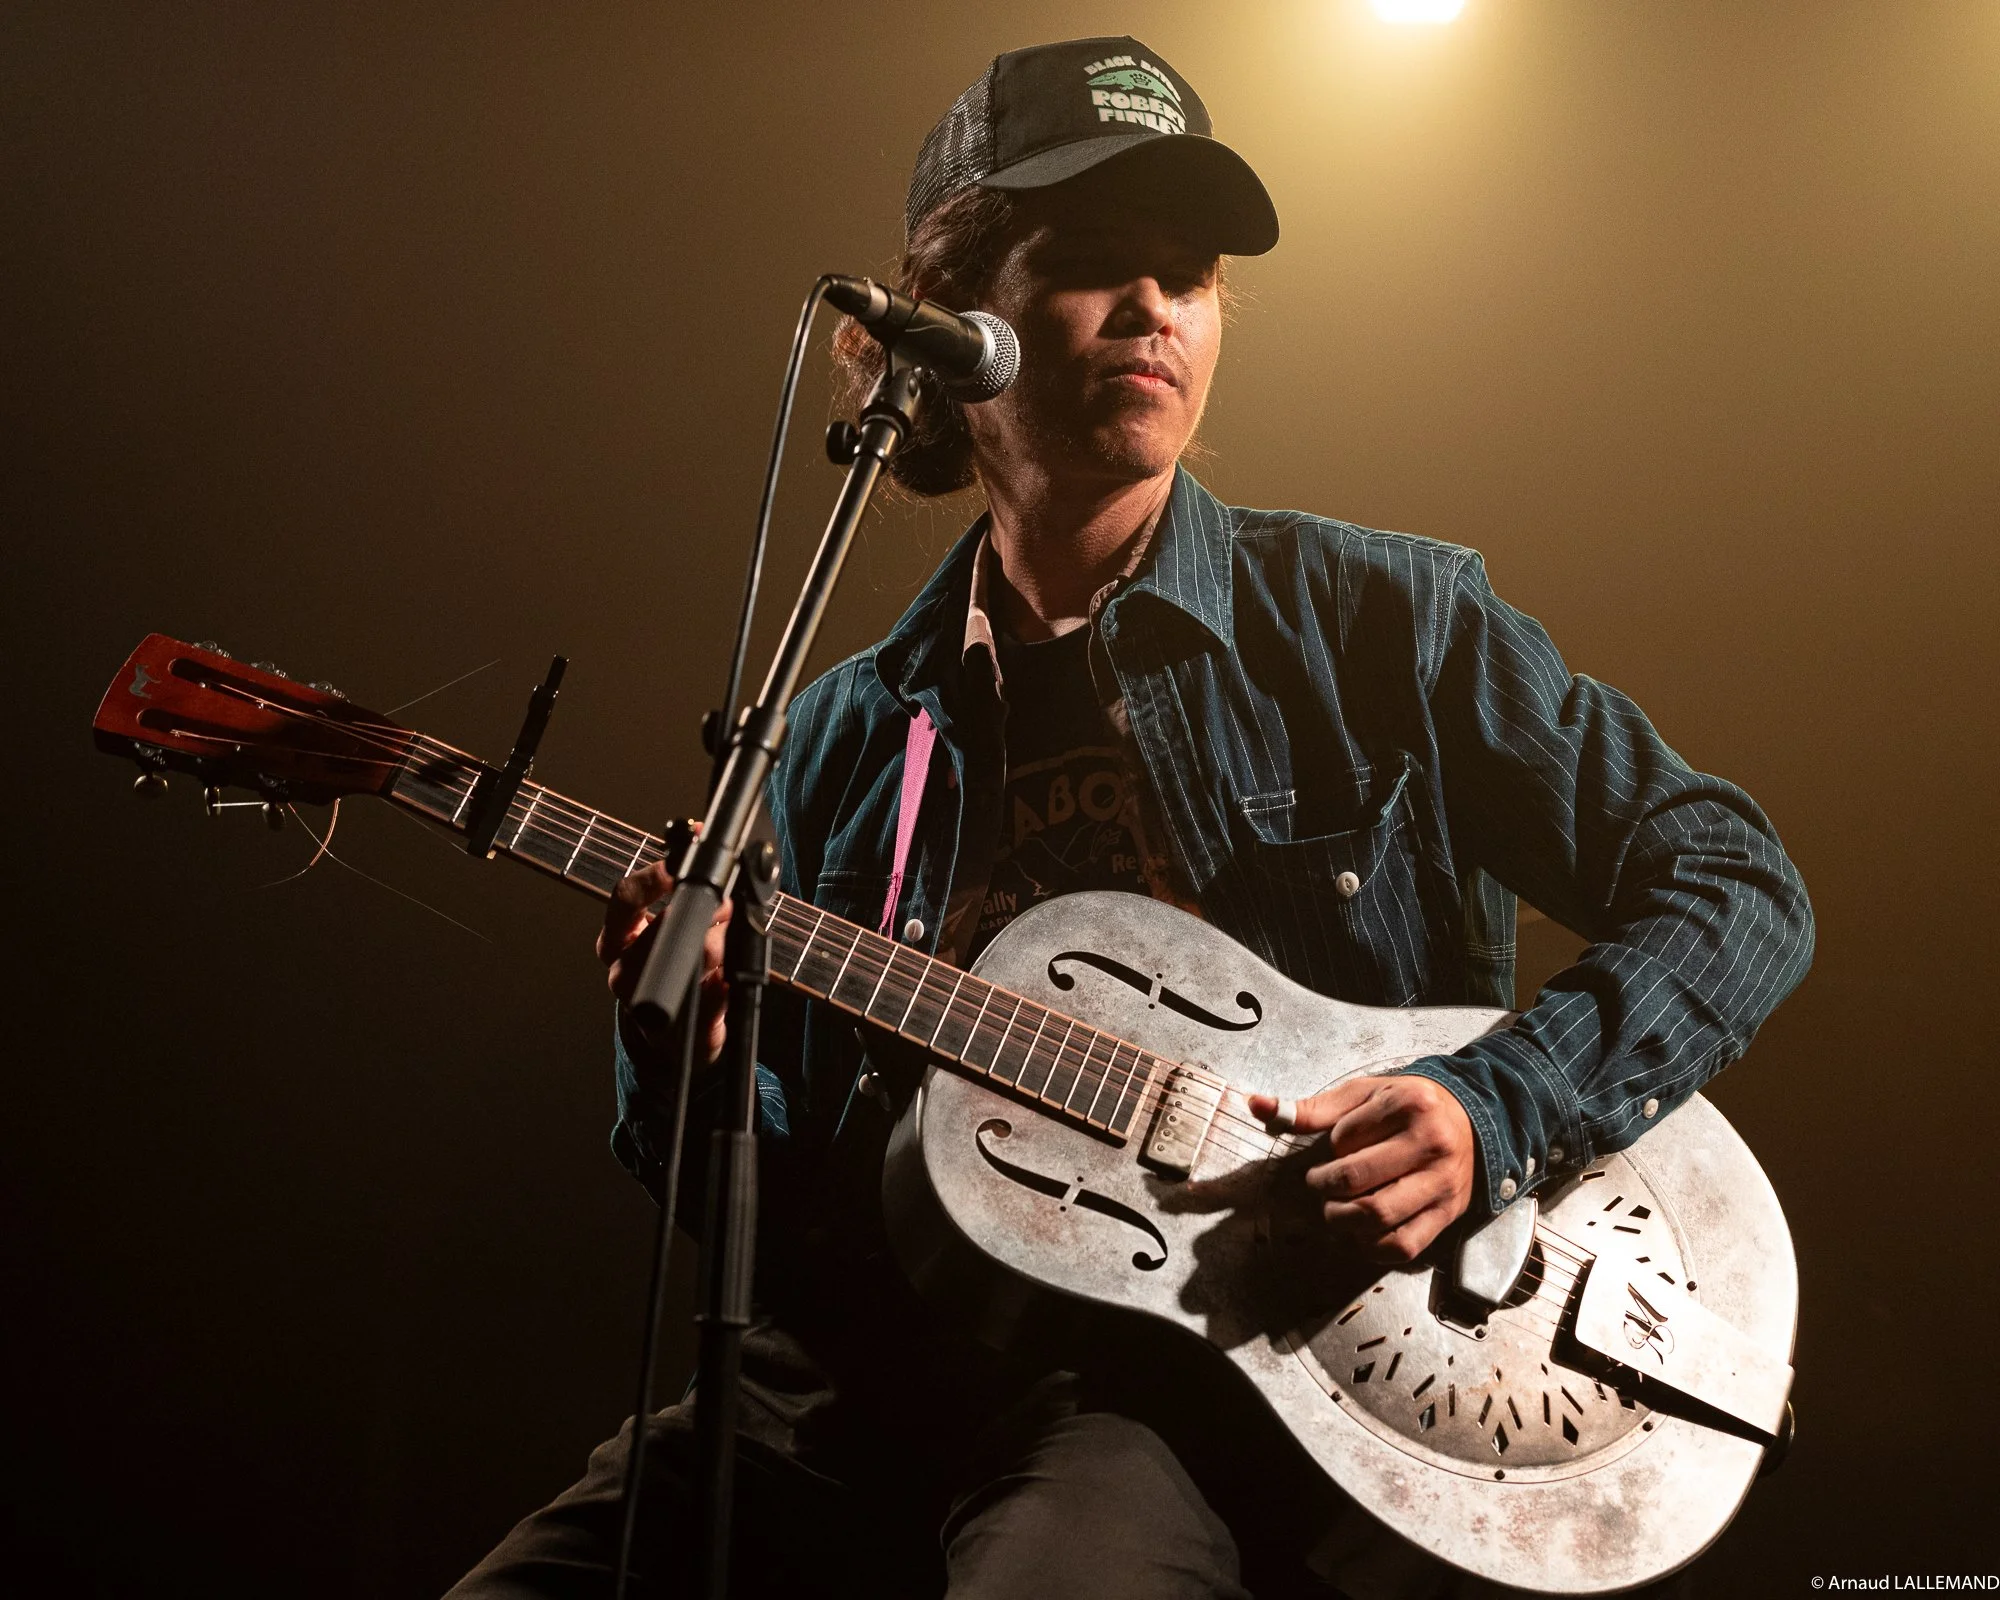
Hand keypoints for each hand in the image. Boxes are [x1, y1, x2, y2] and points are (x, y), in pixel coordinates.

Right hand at [597, 861, 731, 1065]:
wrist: (675, 1033)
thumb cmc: (673, 966)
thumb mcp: (668, 921)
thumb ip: (680, 878)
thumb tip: (700, 830)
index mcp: (616, 938)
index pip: (625, 897)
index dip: (655, 877)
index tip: (681, 864)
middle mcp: (622, 969)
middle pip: (664, 928)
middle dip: (706, 909)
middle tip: (728, 902)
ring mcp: (647, 1006)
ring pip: (693, 960)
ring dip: (721, 942)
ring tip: (729, 938)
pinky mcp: (681, 1032)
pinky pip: (712, 999)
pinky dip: (727, 983)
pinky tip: (729, 977)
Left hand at [1246, 1076, 1475, 1263]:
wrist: (1474, 1121)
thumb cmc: (1409, 1106)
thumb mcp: (1365, 1093)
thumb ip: (1311, 1107)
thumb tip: (1257, 1106)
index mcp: (1408, 1105)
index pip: (1345, 1138)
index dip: (1328, 1149)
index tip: (1332, 1149)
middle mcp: (1430, 1144)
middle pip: (1356, 1180)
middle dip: (1324, 1188)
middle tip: (1319, 1185)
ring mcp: (1442, 1183)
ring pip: (1378, 1216)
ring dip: (1341, 1220)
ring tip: (1334, 1209)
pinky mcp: (1448, 1214)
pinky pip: (1404, 1246)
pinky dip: (1371, 1248)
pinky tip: (1358, 1234)